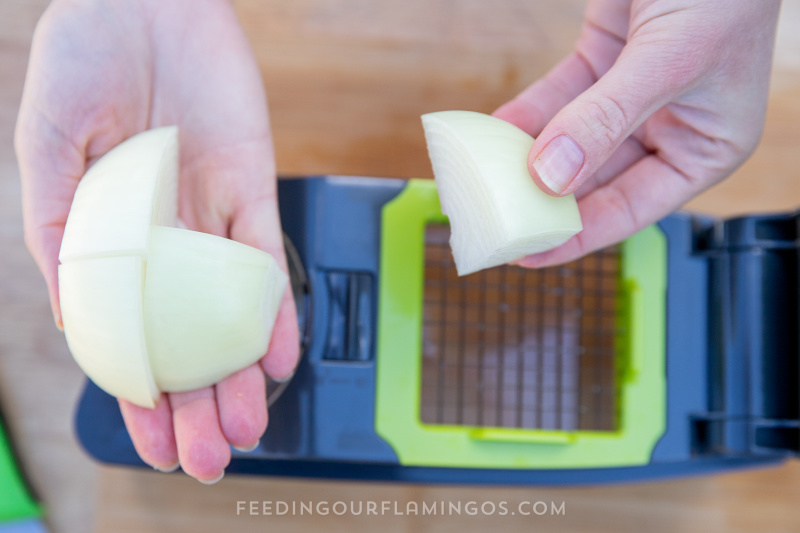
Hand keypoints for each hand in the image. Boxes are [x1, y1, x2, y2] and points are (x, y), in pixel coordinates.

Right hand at [15, 0, 298, 482]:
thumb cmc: (81, 61)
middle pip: (188, 338)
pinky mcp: (253, 183)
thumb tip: (76, 317)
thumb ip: (61, 231)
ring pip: (231, 310)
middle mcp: (167, 237)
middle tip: (209, 458)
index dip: (142, 395)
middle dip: (198, 401)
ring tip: (245, 426)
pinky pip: (267, 256)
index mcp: (111, 238)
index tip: (154, 447)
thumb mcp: (48, 148)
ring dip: (239, 371)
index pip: (131, 335)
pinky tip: (278, 357)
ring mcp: (212, 214)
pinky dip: (275, 307)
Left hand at [494, 0, 780, 266]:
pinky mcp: (603, 63)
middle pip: (592, 181)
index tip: (527, 252)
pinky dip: (525, 116)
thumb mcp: (668, 62)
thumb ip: (605, 119)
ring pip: (568, 143)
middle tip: (494, 221)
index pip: (630, 208)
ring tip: (482, 183)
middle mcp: (667, 129)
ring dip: (525, 160)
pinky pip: (556, 100)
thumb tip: (550, 175)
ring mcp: (631, 98)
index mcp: (703, 147)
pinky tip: (493, 135)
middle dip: (541, 199)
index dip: (577, 235)